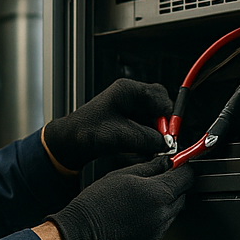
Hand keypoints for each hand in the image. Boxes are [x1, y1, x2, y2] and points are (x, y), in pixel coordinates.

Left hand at [42, 79, 170, 172]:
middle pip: (159, 107)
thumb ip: (145, 138)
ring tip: (148, 148)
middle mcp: (130, 96)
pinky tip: (141, 149)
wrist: (69, 143)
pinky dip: (147, 139)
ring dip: (155, 135)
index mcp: (127, 90)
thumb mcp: (118, 136)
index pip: (160, 97)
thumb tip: (166, 143)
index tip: (169, 136)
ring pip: (154, 119)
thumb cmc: (85, 133)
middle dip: (162, 126)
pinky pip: (146, 127)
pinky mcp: (128, 120)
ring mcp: (129, 108)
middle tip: (161, 143)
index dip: (167, 118)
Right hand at [48, 157, 195, 239]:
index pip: (187, 176)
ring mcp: (158, 231)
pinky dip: (156, 219)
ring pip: (173, 212)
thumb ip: (152, 167)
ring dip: (165, 203)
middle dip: (174, 186)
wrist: (84, 230)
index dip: (183, 168)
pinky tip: (138, 214)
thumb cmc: (98, 202)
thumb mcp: (124, 174)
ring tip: (142, 199)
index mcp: (159, 193)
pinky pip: (162, 227)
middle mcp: (162, 214)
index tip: (178, 165)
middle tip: (157, 180)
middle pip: (183, 195)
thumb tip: (167, 162)